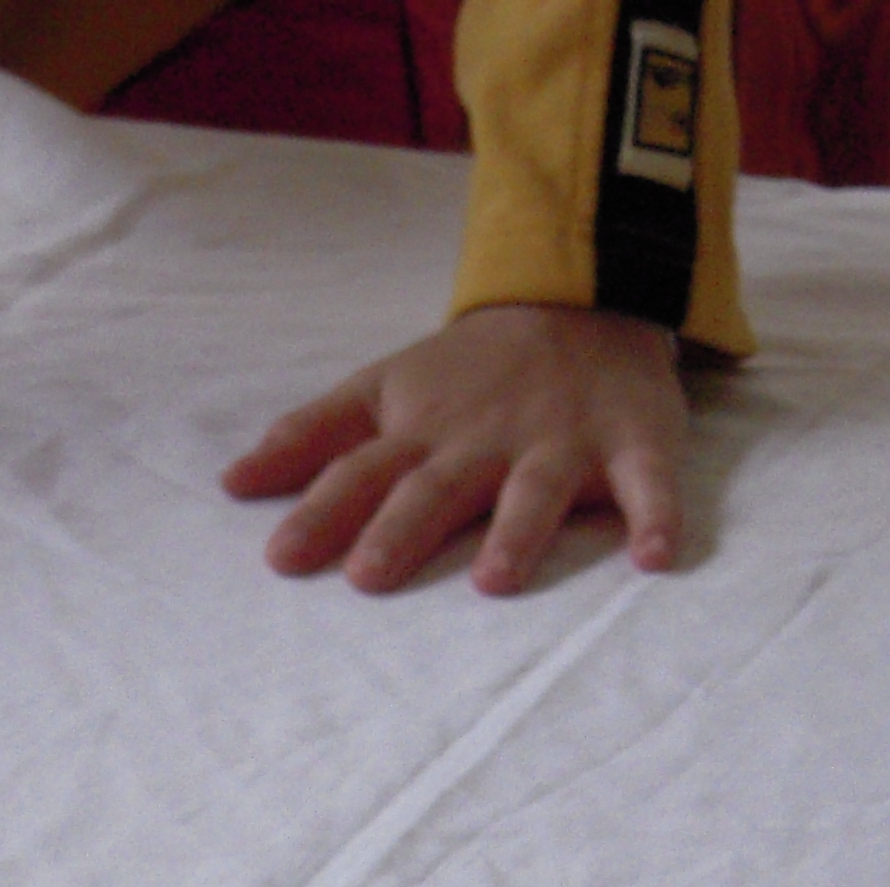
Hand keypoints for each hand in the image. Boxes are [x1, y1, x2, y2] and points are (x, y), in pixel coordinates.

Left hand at [226, 303, 689, 595]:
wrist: (583, 300)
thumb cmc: (470, 372)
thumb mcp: (383, 389)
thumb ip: (311, 438)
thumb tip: (232, 484)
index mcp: (422, 432)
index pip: (360, 474)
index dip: (320, 513)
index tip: (281, 559)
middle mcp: (484, 442)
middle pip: (437, 488)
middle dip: (402, 530)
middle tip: (368, 577)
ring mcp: (560, 443)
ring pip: (535, 491)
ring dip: (517, 535)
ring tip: (494, 583)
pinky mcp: (632, 445)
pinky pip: (647, 486)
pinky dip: (657, 518)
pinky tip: (656, 560)